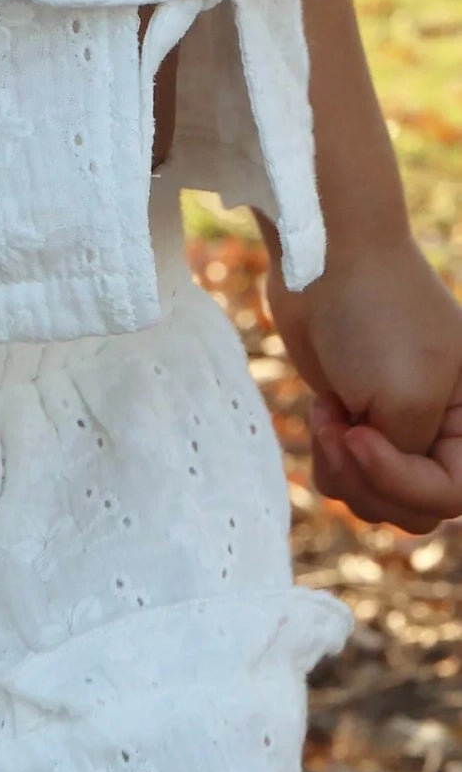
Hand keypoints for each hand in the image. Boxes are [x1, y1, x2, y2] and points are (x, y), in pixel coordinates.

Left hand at [265, 234, 461, 534]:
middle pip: (415, 509)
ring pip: (377, 500)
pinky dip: (328, 456)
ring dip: (343, 469)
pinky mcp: (361, 423)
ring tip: (330, 420)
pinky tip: (323, 412)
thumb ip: (408, 459)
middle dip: (368, 481)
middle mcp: (447, 431)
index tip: (358, 437)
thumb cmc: (375, 319)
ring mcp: (403, 429)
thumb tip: (387, 481)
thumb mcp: (406, 398)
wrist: (328, 262)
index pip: (452, 496)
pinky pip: (347, 477)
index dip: (400, 481)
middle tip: (343, 432)